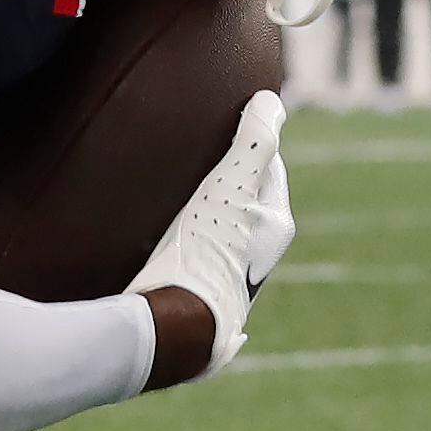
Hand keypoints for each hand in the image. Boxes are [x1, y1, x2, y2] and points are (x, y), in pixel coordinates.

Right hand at [128, 91, 294, 378]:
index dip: (249, 144)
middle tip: (193, 158)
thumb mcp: (231, 188)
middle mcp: (258, 256)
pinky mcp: (197, 301)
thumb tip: (272, 101)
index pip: (268, 169)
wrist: (178, 329)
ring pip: (221, 234)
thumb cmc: (208, 253)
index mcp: (274, 226)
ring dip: (203, 216)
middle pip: (245, 203)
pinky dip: (183, 246)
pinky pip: (194, 261)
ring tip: (169, 197)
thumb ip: (254, 143)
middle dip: (226, 181)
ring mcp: (229, 282)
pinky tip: (156, 245)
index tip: (227, 125)